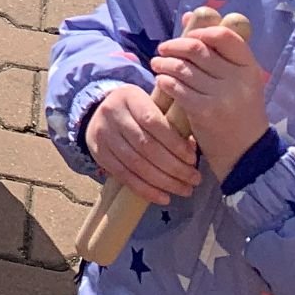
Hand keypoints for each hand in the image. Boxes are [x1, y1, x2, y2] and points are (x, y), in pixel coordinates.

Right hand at [85, 86, 200, 206]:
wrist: (101, 112)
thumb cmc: (137, 109)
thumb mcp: (151, 103)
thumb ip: (170, 120)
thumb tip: (192, 148)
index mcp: (129, 97)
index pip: (153, 121)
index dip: (174, 143)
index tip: (193, 159)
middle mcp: (112, 113)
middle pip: (146, 146)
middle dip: (174, 167)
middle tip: (194, 179)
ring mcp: (103, 134)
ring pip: (136, 164)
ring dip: (163, 182)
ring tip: (184, 190)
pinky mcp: (99, 154)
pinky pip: (124, 176)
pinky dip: (146, 190)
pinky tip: (164, 198)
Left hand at [153, 16, 268, 174]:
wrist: (246, 154)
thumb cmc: (238, 112)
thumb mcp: (237, 81)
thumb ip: (216, 50)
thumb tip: (189, 16)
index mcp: (249, 68)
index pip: (225, 37)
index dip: (202, 32)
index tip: (188, 37)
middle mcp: (239, 80)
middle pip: (198, 50)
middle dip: (174, 46)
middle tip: (162, 49)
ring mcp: (223, 97)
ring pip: (183, 68)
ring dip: (164, 63)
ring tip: (157, 64)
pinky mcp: (206, 112)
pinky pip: (177, 88)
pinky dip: (165, 81)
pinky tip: (161, 82)